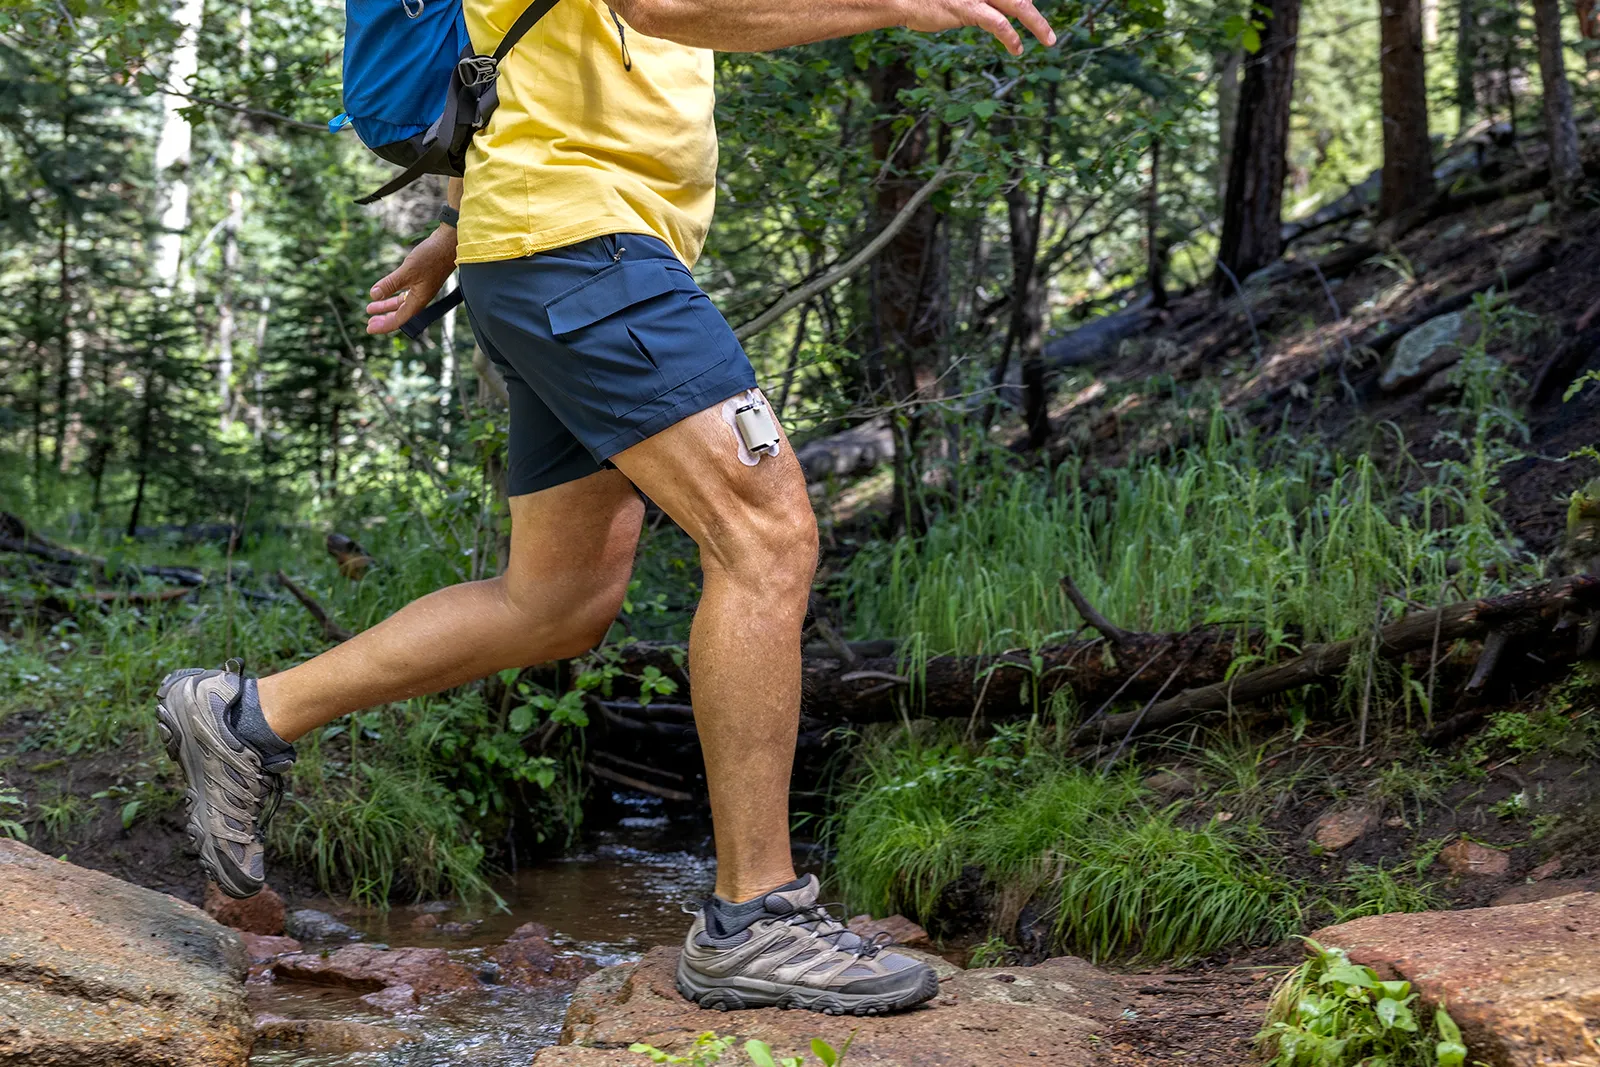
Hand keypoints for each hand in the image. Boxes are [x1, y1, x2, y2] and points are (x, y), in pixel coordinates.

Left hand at [365, 226, 457, 334]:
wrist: (449, 244)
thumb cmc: (431, 257)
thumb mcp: (407, 271)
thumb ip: (390, 284)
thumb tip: (373, 295)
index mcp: (419, 300)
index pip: (399, 319)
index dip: (384, 325)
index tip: (369, 328)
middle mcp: (420, 297)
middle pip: (400, 313)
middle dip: (384, 318)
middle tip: (369, 322)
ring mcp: (421, 288)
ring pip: (401, 302)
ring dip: (386, 306)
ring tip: (371, 307)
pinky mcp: (420, 279)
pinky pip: (404, 292)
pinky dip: (393, 294)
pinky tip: (385, 291)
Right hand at [903, 0, 1056, 55]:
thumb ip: (977, 3)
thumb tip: (993, 13)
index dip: (1024, 2)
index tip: (1033, 14)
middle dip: (1038, 14)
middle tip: (1051, 32)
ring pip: (1018, 5)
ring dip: (1037, 24)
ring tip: (1048, 40)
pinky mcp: (969, 7)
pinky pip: (998, 22)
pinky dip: (1010, 37)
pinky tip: (1017, 48)